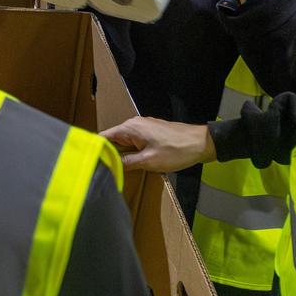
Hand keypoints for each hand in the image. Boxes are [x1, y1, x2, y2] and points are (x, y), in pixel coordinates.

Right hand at [99, 116, 214, 171]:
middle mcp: (133, 124)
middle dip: (111, 154)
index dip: (98, 150)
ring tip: (121, 169)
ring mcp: (144, 126)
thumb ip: (126, 163)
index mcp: (129, 128)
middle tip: (107, 171)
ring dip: (124, 154)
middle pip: (114, 140)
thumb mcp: (148, 161)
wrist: (201, 143)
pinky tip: (137, 163)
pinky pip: (136, 141)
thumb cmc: (175, 151)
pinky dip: (134, 151)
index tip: (94, 164)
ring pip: (125, 141)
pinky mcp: (152, 131)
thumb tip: (108, 165)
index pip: (104, 137)